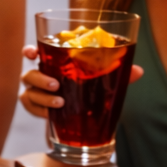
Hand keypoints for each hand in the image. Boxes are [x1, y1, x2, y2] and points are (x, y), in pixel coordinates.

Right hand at [18, 45, 144, 117]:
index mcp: (52, 61)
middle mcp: (40, 74)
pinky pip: (31, 108)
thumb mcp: (104, 78)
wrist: (86, 112)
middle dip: (39, 78)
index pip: (33, 52)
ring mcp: (36, 92)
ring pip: (28, 93)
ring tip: (60, 102)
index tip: (32, 53)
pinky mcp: (36, 107)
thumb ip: (118, 72)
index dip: (29, 51)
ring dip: (42, 97)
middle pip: (28, 74)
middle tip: (56, 85)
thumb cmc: (90, 86)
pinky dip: (40, 111)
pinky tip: (52, 115)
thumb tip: (138, 71)